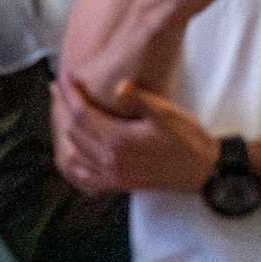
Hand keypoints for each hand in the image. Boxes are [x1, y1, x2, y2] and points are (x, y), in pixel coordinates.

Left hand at [53, 76, 217, 195]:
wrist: (201, 171)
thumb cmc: (187, 139)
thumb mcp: (167, 113)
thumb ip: (141, 99)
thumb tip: (119, 85)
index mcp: (118, 140)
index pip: (81, 113)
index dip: (69, 94)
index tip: (62, 78)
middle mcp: (109, 160)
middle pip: (73, 131)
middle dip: (62, 109)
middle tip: (59, 91)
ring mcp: (111, 174)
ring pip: (74, 152)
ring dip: (66, 131)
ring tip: (63, 112)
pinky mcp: (116, 183)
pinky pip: (83, 175)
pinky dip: (73, 159)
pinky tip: (73, 148)